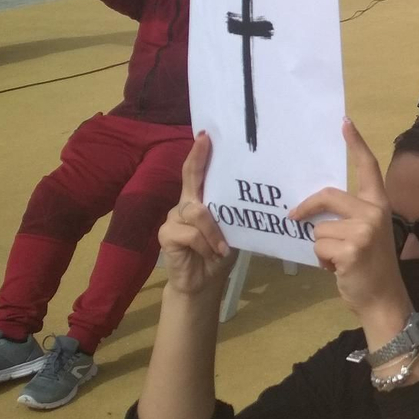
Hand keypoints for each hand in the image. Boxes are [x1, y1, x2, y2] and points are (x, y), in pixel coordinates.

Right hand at [157, 133, 239, 296]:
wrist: (203, 283)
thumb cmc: (218, 254)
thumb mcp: (231, 231)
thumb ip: (231, 214)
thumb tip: (251, 196)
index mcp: (201, 200)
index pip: (197, 173)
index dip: (199, 154)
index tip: (205, 135)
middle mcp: (185, 204)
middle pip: (191, 181)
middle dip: (200, 162)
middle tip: (206, 142)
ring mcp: (173, 218)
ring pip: (197, 212)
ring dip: (213, 231)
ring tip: (222, 247)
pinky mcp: (166, 234)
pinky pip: (190, 233)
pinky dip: (205, 243)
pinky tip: (212, 253)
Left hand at [288, 120, 404, 317]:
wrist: (384, 300)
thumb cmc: (372, 268)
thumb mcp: (366, 235)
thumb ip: (348, 217)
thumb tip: (312, 209)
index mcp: (379, 205)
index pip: (368, 168)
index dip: (356, 144)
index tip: (344, 122)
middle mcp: (374, 212)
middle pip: (328, 195)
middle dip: (307, 209)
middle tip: (293, 218)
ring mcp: (364, 230)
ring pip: (318, 228)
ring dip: (321, 247)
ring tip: (339, 260)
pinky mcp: (351, 248)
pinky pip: (318, 246)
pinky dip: (322, 261)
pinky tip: (339, 270)